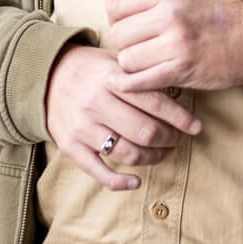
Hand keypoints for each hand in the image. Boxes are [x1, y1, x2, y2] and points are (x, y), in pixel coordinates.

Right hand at [44, 43, 200, 191]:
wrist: (47, 77)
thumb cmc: (92, 69)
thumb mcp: (116, 61)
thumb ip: (143, 74)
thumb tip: (181, 86)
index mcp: (111, 79)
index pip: (155, 103)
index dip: (181, 119)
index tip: (195, 127)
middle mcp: (96, 104)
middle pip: (145, 132)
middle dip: (170, 139)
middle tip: (178, 138)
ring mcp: (82, 128)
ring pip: (127, 154)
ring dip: (153, 158)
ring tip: (162, 152)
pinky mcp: (70, 147)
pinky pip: (99, 171)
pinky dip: (120, 182)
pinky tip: (137, 181)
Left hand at [104, 0, 242, 93]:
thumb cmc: (215, 21)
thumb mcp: (182, 0)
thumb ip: (149, 7)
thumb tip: (113, 23)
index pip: (114, 6)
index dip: (117, 22)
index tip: (132, 31)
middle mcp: (168, 16)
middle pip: (117, 36)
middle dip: (123, 48)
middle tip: (141, 53)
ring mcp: (176, 43)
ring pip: (126, 61)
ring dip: (132, 69)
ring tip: (149, 67)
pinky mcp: (182, 70)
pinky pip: (140, 81)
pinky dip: (135, 86)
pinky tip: (142, 84)